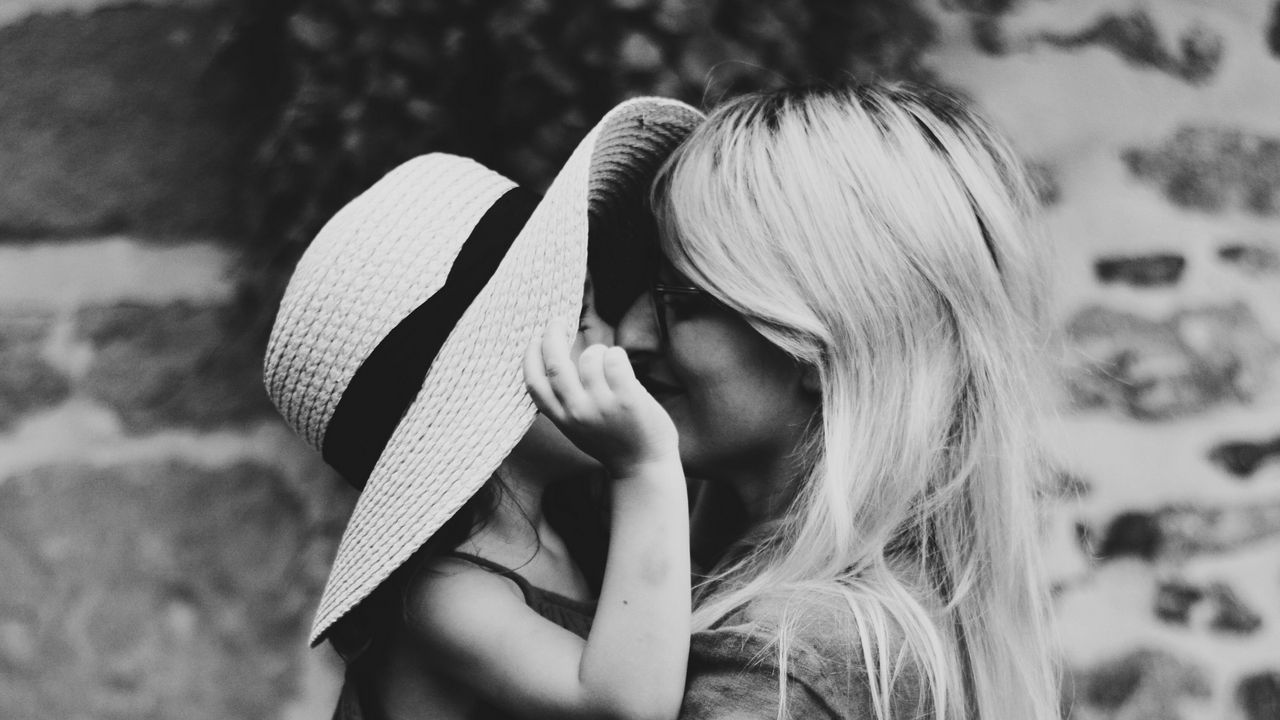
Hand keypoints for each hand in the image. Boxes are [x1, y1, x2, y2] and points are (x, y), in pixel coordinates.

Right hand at [524, 319, 678, 477]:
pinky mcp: (627, 398)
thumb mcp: (577, 427)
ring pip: (590, 357)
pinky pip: (615, 359)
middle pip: (556, 365)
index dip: (530, 356)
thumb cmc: (611, 441)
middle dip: (552, 336)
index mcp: (562, 419)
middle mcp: (578, 412)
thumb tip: (553, 361)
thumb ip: (565, 402)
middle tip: (556, 322)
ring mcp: (603, 405)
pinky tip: (620, 364)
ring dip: (598, 350)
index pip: (534, 383)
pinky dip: (616, 354)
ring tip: (608, 362)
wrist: (643, 467)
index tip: (534, 339)